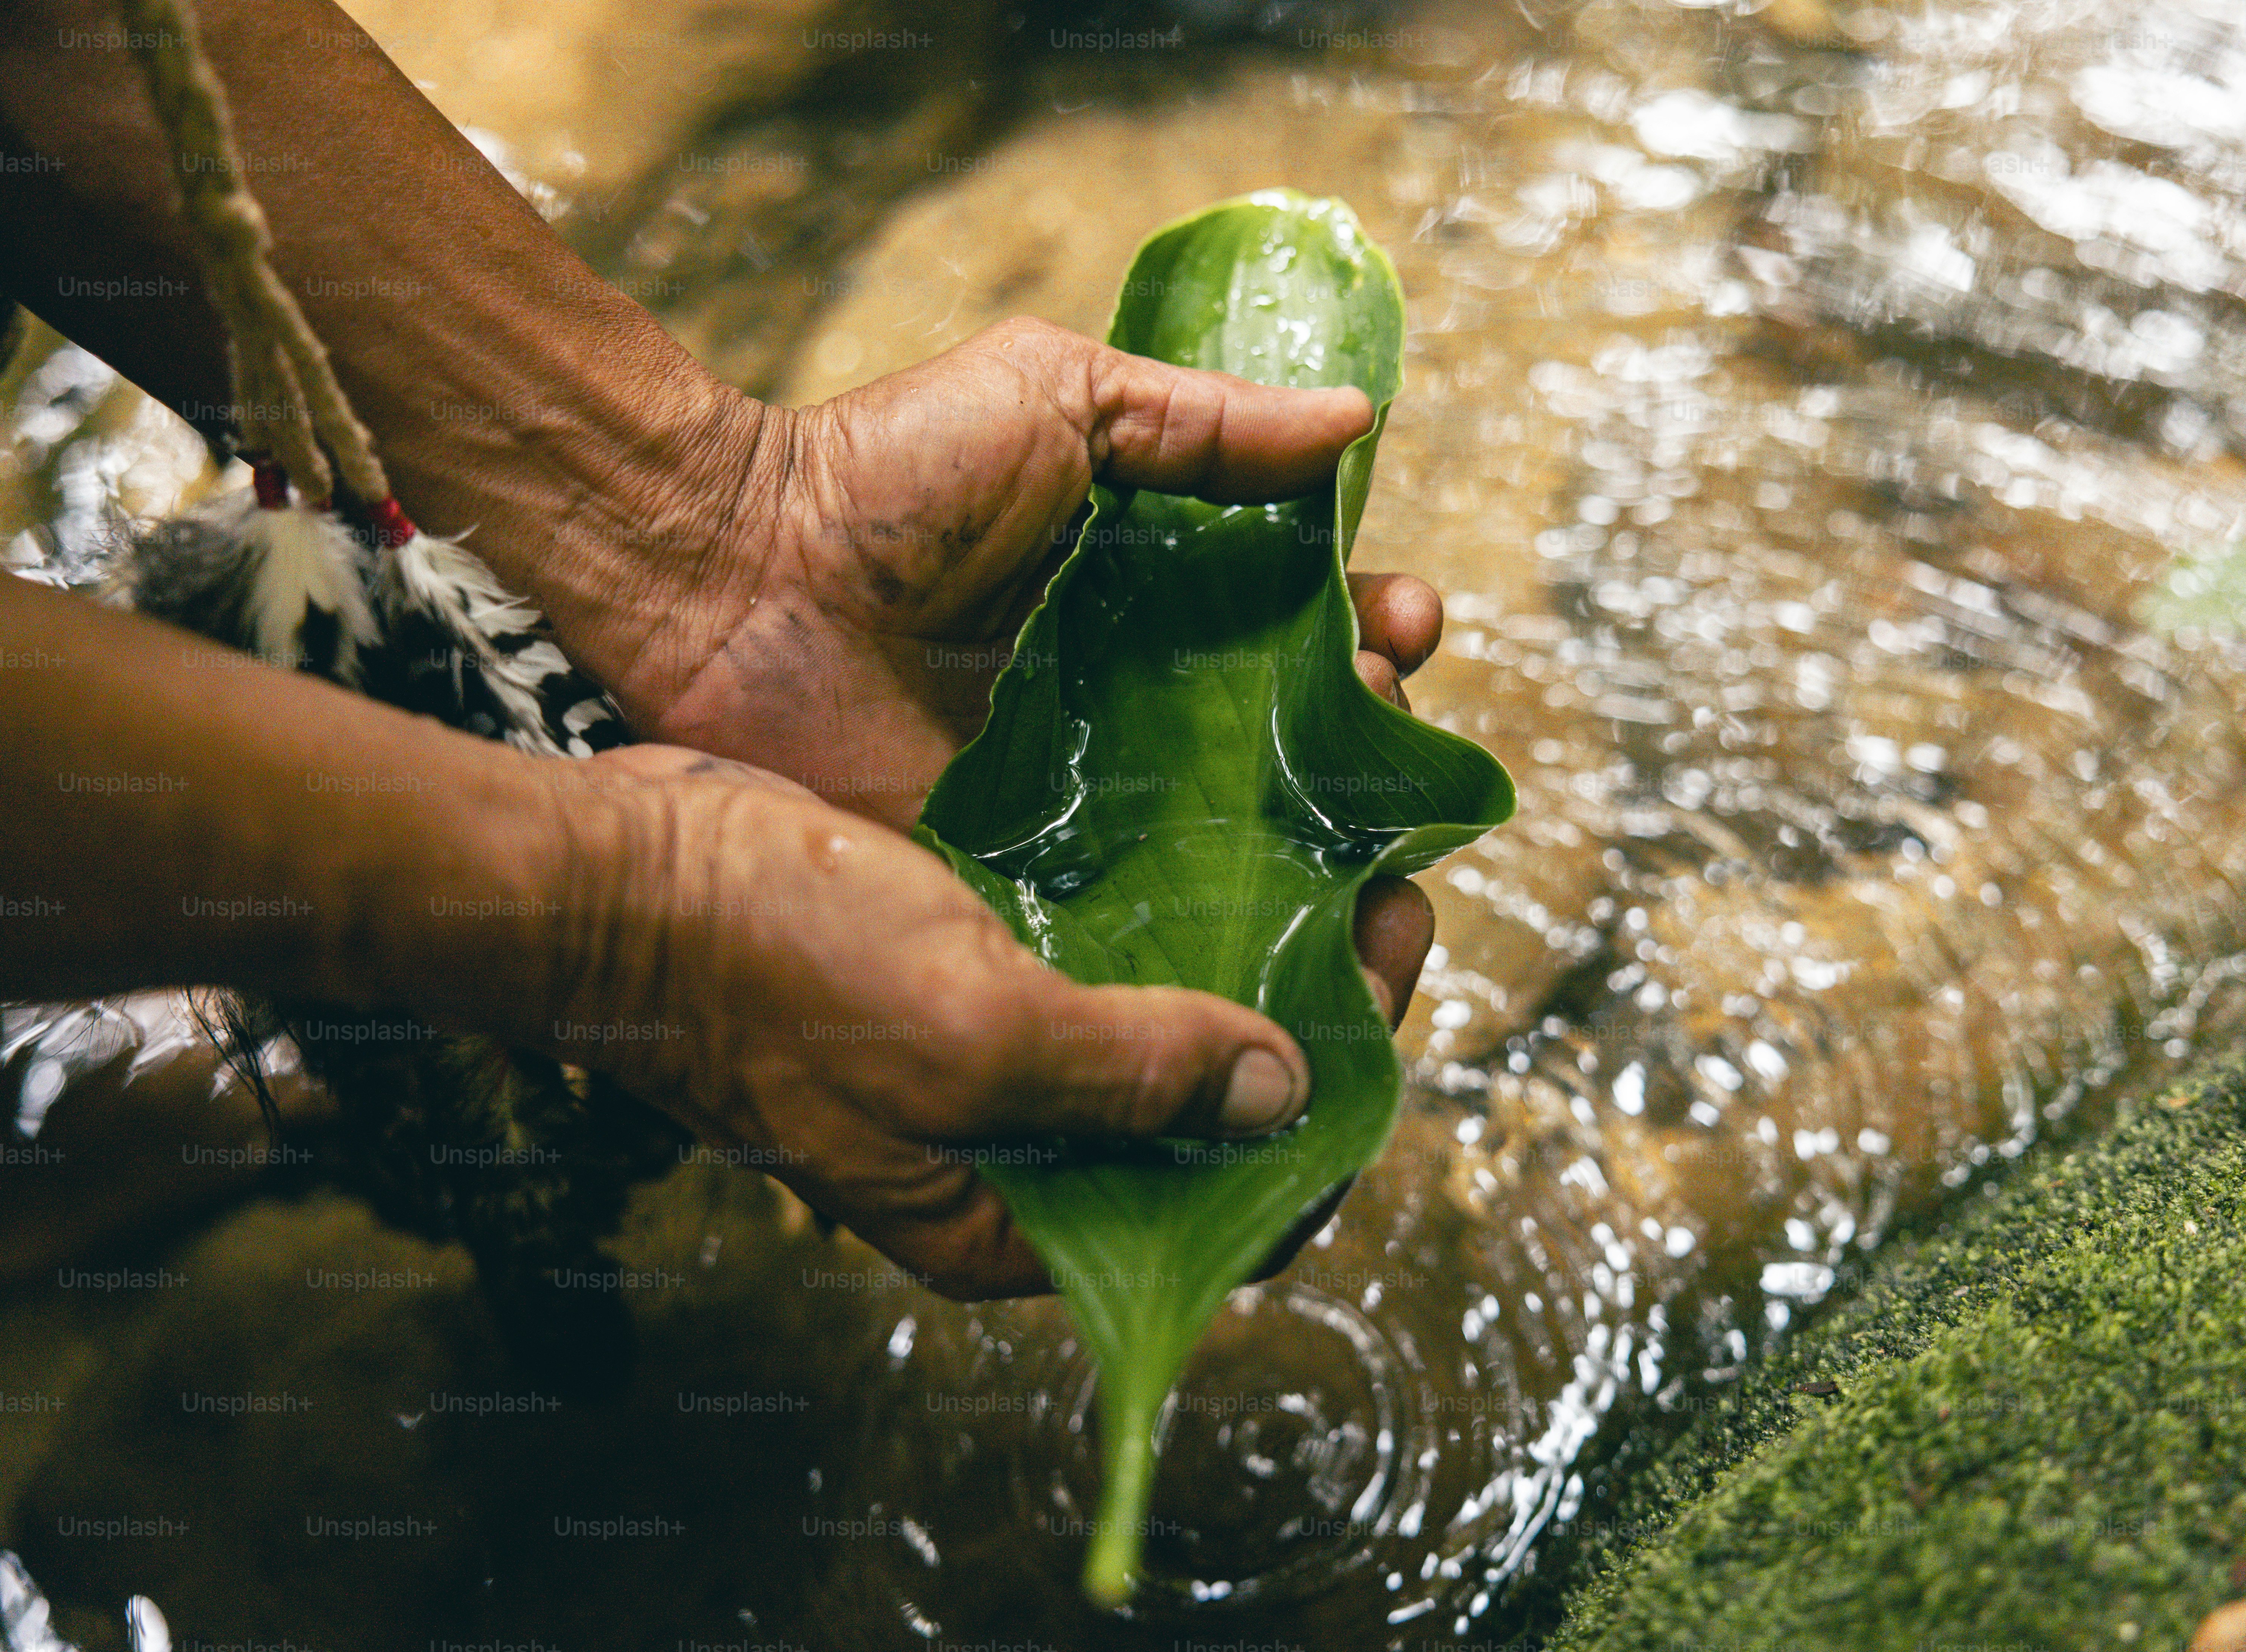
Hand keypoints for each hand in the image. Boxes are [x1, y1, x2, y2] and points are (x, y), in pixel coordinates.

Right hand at [544, 747, 1398, 1298]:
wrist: (617, 878)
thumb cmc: (767, 967)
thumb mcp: (965, 1034)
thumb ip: (1130, 1074)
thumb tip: (1283, 1097)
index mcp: (1011, 1220)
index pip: (1220, 1224)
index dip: (1325, 1126)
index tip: (1385, 989)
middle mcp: (1013, 1155)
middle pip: (1207, 1116)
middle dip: (1307, 1017)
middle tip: (1378, 892)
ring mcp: (990, 1059)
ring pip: (1164, 1022)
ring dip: (1251, 947)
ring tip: (1330, 844)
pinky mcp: (970, 966)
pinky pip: (1104, 950)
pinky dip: (1174, 903)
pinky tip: (1235, 825)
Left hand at [558, 318, 1442, 1020]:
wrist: (726, 579)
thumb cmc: (882, 473)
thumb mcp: (1056, 399)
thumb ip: (1204, 421)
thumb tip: (1360, 421)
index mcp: (1160, 601)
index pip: (1308, 627)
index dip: (1373, 632)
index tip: (1401, 629)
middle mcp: (1141, 714)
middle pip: (1298, 753)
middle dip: (1374, 756)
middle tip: (1390, 755)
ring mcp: (1087, 812)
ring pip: (1243, 859)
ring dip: (1330, 871)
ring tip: (1379, 881)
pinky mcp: (1023, 889)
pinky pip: (1138, 940)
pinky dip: (1213, 964)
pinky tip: (1275, 967)